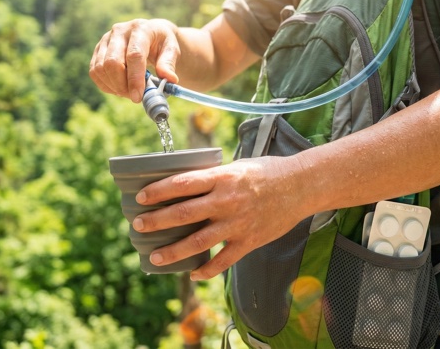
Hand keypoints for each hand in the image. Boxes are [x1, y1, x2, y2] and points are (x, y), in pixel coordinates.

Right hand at [89, 18, 180, 102]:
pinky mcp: (98, 49)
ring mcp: (106, 39)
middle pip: (112, 62)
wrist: (151, 34)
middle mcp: (119, 31)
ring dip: (114, 87)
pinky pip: (95, 72)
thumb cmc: (162, 43)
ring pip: (100, 69)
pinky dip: (106, 85)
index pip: (134, 55)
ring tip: (129, 92)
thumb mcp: (171, 50)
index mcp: (140, 29)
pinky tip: (119, 88)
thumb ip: (169, 64)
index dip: (135, 78)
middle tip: (135, 97)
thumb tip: (169, 79)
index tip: (138, 97)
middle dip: (122, 85)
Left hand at [130, 156, 310, 280]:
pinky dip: (206, 269)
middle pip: (183, 214)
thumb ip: (213, 177)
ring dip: (173, 251)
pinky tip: (193, 273)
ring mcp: (238, 223)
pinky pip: (224, 261)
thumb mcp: (237, 166)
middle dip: (156, 222)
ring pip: (198, 242)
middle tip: (137, 226)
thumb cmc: (268, 171)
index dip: (158, 191)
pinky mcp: (250, 240)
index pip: (182, 184)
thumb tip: (185, 184)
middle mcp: (227, 201)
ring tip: (155, 257)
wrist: (302, 185)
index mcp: (222, 177)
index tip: (140, 198)